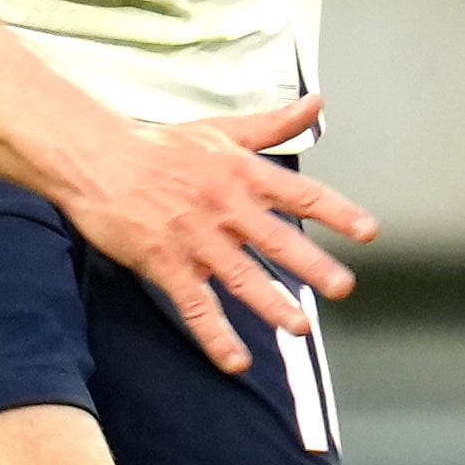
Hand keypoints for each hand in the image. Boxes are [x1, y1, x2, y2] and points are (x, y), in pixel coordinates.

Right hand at [67, 96, 373, 374]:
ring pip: (239, 276)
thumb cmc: (159, 145)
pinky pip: (195, 305)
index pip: (298, 193)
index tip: (367, 232)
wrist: (97, 159)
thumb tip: (316, 104)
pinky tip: (235, 360)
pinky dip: (216, 334)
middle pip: (275, 238)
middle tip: (341, 286)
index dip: (336, 212)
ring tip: (298, 327)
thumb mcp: (220, 130)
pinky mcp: (165, 263)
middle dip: (311, 264)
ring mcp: (194, 237)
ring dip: (270, 303)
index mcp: (241, 172)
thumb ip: (271, 125)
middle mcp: (223, 206)